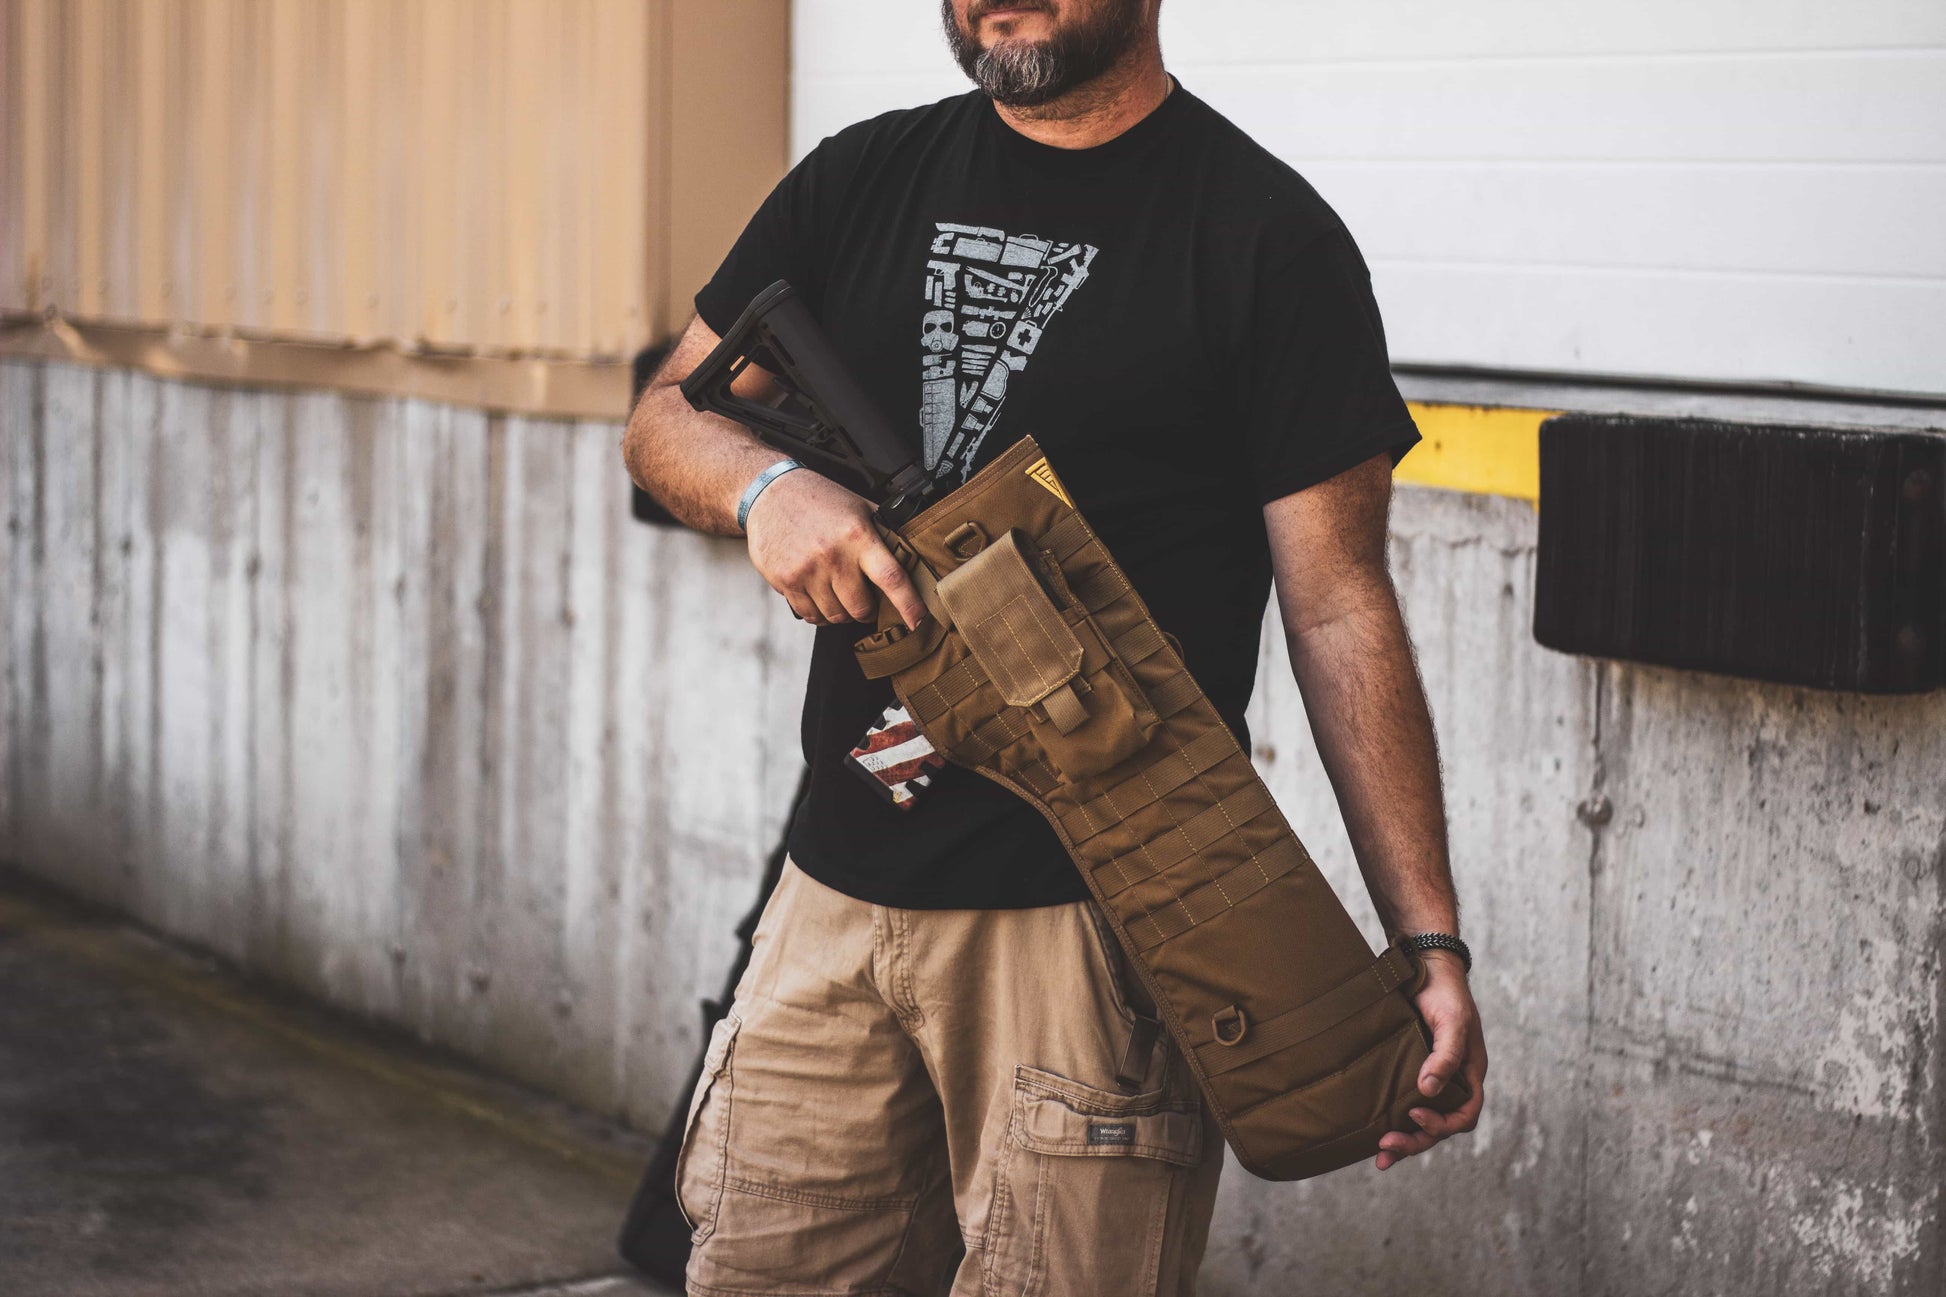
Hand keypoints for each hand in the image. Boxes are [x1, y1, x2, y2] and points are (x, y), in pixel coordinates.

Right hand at [743, 468, 925, 630]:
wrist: (770, 492)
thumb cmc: (819, 500)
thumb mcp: (858, 507)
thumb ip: (884, 532)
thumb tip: (914, 554)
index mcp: (858, 536)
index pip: (891, 578)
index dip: (908, 604)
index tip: (918, 621)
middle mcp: (833, 555)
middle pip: (860, 608)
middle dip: (866, 611)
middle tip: (864, 601)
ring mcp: (807, 570)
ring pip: (835, 616)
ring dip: (841, 612)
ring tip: (838, 594)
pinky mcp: (786, 580)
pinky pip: (810, 615)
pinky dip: (819, 613)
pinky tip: (819, 597)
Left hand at [1376, 950, 1485, 1169]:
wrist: (1423, 966)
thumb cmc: (1445, 993)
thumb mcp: (1452, 1023)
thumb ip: (1445, 1057)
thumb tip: (1428, 1092)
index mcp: (1468, 1075)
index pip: (1464, 1115)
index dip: (1441, 1124)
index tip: (1414, 1114)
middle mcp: (1451, 1081)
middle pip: (1439, 1125)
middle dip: (1416, 1141)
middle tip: (1386, 1147)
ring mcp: (1429, 1077)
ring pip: (1420, 1119)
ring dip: (1403, 1139)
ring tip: (1380, 1156)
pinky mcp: (1407, 1069)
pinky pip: (1402, 1102)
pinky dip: (1392, 1119)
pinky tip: (1373, 1131)